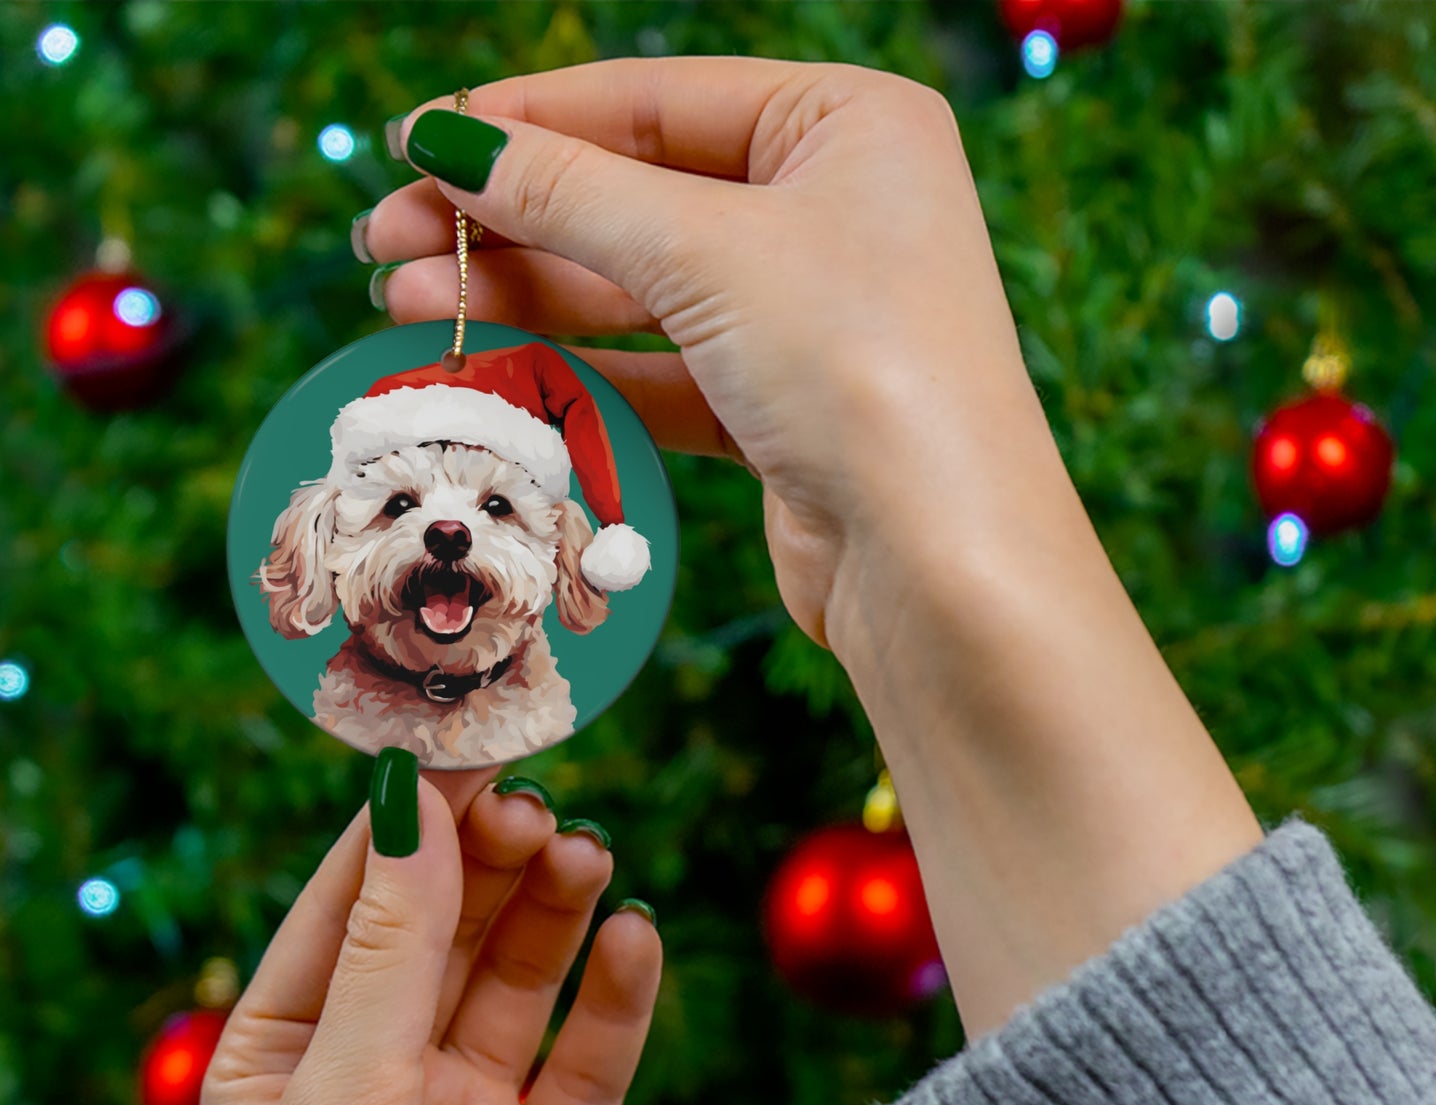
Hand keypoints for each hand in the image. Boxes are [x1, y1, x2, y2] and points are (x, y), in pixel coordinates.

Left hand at [201, 765, 661, 1104]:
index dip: (408, 821)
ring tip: (588, 857)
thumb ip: (391, 946)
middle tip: (539, 808)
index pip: (352, 900)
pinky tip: (635, 941)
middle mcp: (380, 1072)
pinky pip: (591, 1055)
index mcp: (289, 1052)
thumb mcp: (346, 1097)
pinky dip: (617, 995)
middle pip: (446, 927)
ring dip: (555, 911)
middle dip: (490, 862)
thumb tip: (412, 801)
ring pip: (521, 977)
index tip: (466, 745)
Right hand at [362, 56, 1053, 654]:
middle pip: (637, 195)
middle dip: (508, 219)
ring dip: (526, 294)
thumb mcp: (706, 251)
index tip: (415, 143)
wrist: (938, 561)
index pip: (655, 100)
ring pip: (640, 289)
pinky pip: (663, 370)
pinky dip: (582, 368)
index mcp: (847, 125)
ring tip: (406, 302)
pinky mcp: (783, 408)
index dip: (526, 120)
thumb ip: (570, 193)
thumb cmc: (859, 367)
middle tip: (385, 240)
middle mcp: (835, 210)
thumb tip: (448, 142)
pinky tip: (496, 363)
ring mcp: (809, 314)